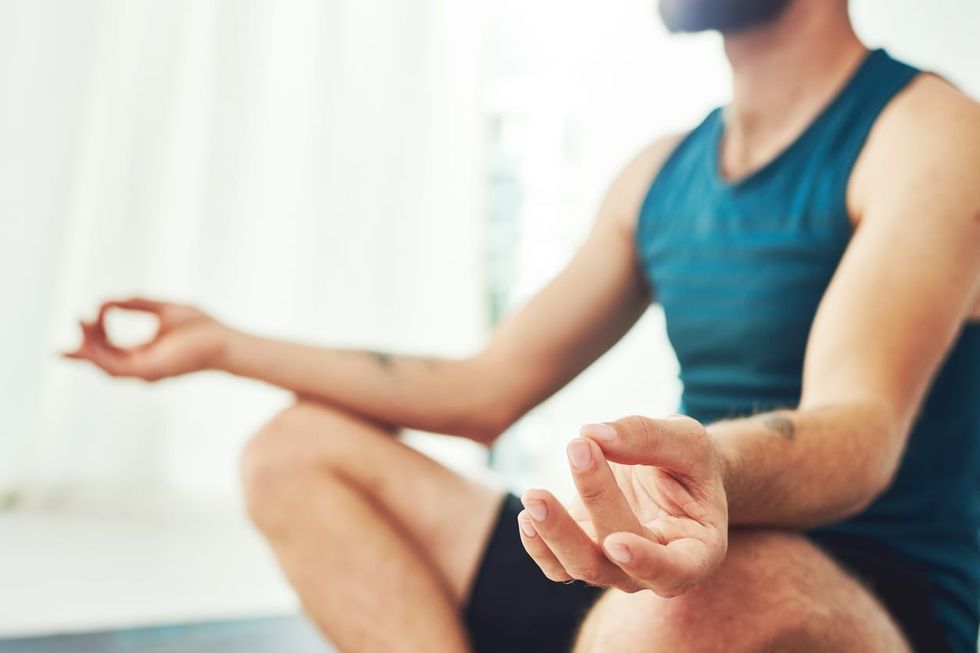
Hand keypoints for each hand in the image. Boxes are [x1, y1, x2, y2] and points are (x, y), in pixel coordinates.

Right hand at [63, 298, 228, 380]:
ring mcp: (145, 371)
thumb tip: (105, 301)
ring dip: (89, 348)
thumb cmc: (201, 326)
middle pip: (103, 359)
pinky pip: (116, 367)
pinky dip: (100, 355)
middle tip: (77, 319)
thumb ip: (134, 304)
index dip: (93, 336)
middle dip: (85, 343)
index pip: (110, 350)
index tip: (83, 316)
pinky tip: (92, 338)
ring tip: (81, 324)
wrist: (225, 340)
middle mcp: (142, 366)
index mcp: (145, 353)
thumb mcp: (161, 308)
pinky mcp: (149, 372)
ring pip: (105, 365)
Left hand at [518, 415, 727, 596]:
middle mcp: (656, 570)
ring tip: (535, 495)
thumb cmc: (687, 459)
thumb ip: (647, 437)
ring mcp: (617, 567)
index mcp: (698, 550)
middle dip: (596, 501)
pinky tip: (527, 516)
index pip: (675, 570)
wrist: (670, 471)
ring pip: (581, 567)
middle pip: (618, 558)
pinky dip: (539, 545)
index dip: (646, 563)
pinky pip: (557, 566)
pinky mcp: (584, 553)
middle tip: (579, 448)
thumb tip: (593, 434)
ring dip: (555, 533)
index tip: (615, 543)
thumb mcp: (685, 439)